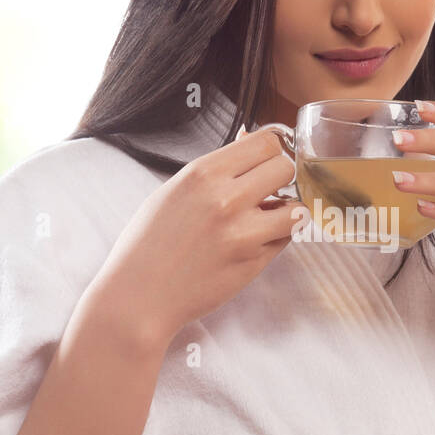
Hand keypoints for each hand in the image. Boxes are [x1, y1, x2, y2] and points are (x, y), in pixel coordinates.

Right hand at [89, 130, 307, 349]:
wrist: (138, 295)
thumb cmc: (149, 242)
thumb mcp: (173, 190)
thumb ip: (216, 167)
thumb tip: (249, 139)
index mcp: (203, 173)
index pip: (266, 142)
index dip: (269, 151)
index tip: (262, 163)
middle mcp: (226, 199)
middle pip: (285, 168)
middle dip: (278, 178)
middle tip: (264, 191)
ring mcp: (244, 233)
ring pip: (296, 207)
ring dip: (286, 211)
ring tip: (265, 218)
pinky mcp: (254, 263)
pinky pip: (285, 239)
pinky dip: (277, 237)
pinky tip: (254, 241)